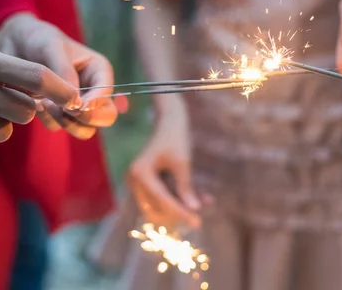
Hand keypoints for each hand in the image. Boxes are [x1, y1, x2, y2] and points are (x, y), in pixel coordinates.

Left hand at [0, 13, 117, 138]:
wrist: (14, 43)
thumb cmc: (38, 39)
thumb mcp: (51, 46)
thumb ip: (64, 71)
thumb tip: (75, 101)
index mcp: (98, 71)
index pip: (107, 92)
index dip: (96, 102)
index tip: (79, 106)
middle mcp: (92, 90)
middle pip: (106, 117)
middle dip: (88, 119)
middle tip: (66, 111)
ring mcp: (75, 104)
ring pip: (85, 129)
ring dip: (67, 123)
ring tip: (46, 104)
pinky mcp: (57, 113)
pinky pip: (58, 127)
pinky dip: (48, 120)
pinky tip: (37, 105)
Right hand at [126, 107, 200, 227]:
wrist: (170, 118)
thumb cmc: (176, 136)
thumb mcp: (182, 162)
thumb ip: (186, 187)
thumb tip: (194, 210)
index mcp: (140, 173)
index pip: (162, 199)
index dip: (181, 212)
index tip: (198, 222)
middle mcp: (136, 179)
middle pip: (158, 206)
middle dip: (179, 211)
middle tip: (198, 218)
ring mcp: (141, 180)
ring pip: (163, 201)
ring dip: (183, 202)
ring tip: (206, 201)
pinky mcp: (149, 179)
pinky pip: (165, 192)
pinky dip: (181, 194)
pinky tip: (202, 196)